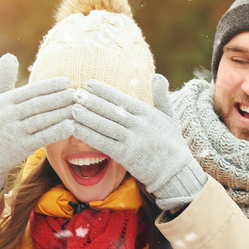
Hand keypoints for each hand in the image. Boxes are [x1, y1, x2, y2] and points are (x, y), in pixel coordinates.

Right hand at [0, 53, 75, 196]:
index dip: (50, 85)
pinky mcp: (21, 148)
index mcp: (4, 101)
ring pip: (43, 120)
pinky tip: (71, 126)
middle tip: (77, 93)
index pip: (31, 91)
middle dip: (60, 98)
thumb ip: (4, 78)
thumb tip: (9, 55)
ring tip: (78, 108)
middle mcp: (8, 115)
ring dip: (63, 113)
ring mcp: (14, 132)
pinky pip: (43, 137)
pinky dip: (58, 131)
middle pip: (39, 104)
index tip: (66, 81)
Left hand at [71, 75, 205, 210]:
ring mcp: (132, 140)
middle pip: (111, 110)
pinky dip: (88, 135)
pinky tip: (76, 129)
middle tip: (74, 94)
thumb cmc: (172, 144)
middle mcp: (139, 125)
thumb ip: (162, 97)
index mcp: (148, 113)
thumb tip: (158, 75)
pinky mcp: (126, 156)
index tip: (89, 84)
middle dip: (91, 101)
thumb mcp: (171, 117)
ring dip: (86, 116)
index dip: (104, 91)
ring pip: (105, 125)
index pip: (122, 98)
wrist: (176, 172)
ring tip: (72, 108)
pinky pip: (103, 143)